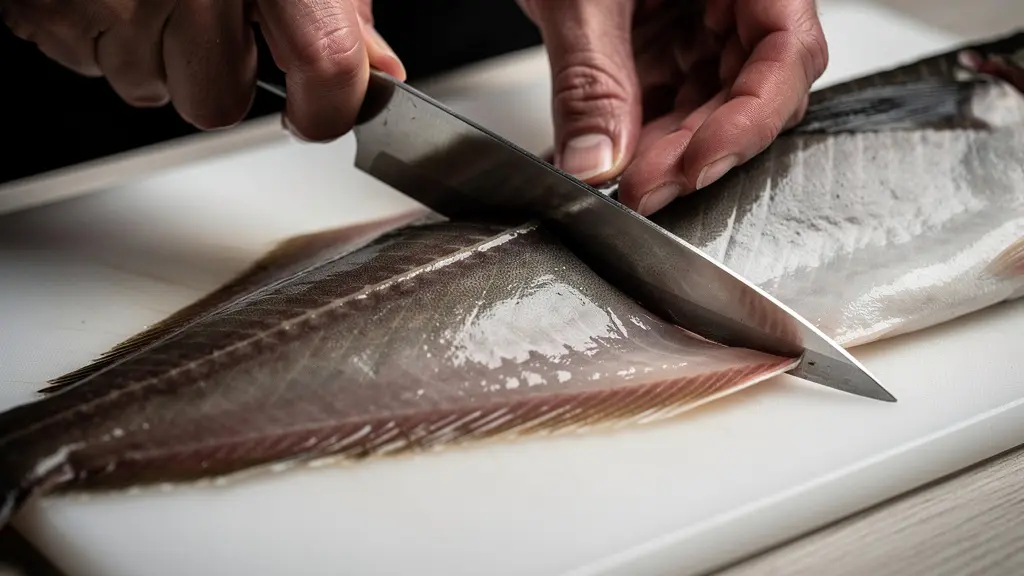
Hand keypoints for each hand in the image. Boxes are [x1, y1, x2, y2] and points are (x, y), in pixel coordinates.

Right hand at [1, 0, 405, 141]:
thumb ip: (338, 7)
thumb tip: (374, 68)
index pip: (324, 70)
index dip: (328, 109)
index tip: (320, 113)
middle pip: (216, 103)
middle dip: (219, 78)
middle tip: (212, 22)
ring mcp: (111, 1)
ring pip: (149, 88)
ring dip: (158, 56)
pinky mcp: (48, 10)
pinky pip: (88, 62)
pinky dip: (105, 36)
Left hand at [519, 0, 827, 214]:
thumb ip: (591, 77)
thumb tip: (597, 161)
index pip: (788, 51)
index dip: (749, 120)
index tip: (696, 165)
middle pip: (748, 92)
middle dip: (695, 150)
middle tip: (642, 191)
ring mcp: (701, 20)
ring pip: (705, 106)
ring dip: (664, 153)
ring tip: (618, 182)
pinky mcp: (664, 41)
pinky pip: (664, 99)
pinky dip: (635, 135)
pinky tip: (605, 160)